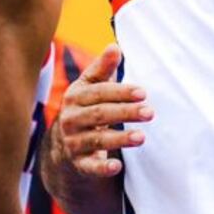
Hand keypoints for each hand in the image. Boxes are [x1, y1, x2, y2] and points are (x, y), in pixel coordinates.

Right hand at [52, 43, 153, 177]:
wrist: (63, 144)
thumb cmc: (85, 107)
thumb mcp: (90, 86)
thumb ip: (103, 68)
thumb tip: (115, 46)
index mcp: (75, 96)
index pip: (99, 93)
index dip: (121, 92)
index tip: (143, 93)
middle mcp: (70, 119)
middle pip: (100, 115)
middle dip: (126, 113)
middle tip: (150, 112)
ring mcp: (72, 142)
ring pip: (96, 139)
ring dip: (120, 138)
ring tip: (142, 137)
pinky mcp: (77, 163)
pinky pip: (89, 166)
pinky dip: (101, 167)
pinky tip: (116, 167)